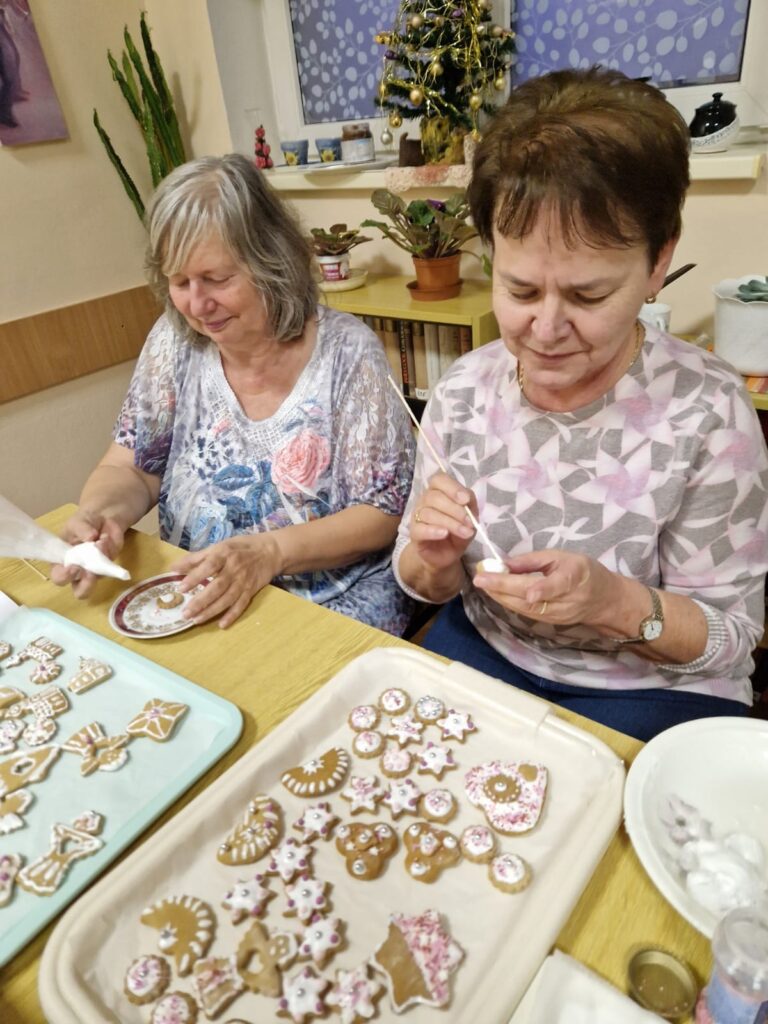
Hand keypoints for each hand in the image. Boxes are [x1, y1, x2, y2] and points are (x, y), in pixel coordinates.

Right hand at [49, 510, 124, 598]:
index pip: (59, 578)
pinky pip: (112, 564)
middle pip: (80, 592)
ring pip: (99, 579)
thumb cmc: (82, 524)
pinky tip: (106, 538)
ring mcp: (96, 570)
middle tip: (89, 571)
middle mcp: (79, 571)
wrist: (103, 518)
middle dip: (86, 585)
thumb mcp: (76, 522)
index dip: (64, 577)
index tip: (73, 567)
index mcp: (62, 563)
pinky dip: (109, 550)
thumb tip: (90, 537)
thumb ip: (81, 529)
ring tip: (100, 543)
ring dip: (100, 563)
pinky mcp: (110, 565)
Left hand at [172, 533, 282, 628]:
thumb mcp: (218, 546)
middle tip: (185, 613)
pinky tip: (221, 624)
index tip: (180, 588)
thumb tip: (173, 568)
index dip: (194, 578)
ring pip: (227, 599)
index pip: (208, 567)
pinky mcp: (251, 590)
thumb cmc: (240, 547)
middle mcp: (234, 569)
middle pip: (217, 587)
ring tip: (196, 620)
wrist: (271, 551)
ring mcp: (244, 581)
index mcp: (224, 554)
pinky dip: (232, 615)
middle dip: (201, 601)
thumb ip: (196, 558)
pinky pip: (241, 605)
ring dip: (212, 611)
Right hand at [410, 471, 477, 571]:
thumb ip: (470, 506)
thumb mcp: (470, 518)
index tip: (465, 500)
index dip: (452, 488)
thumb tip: (467, 500)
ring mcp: (417, 516)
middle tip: (469, 522)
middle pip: (434, 497)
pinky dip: (433, 530)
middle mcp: (425, 500)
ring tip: (465, 532)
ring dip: (450, 523)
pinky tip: (444, 534)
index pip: (439, 480)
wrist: (445, 555)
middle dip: (454, 509)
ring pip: (428, 513)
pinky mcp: (414, 533)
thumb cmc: (457, 532)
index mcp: (438, 491)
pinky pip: (420, 528)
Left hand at [473, 548, 620, 628]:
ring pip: (524, 608)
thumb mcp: (561, 557)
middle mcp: (566, 601)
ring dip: (501, 596)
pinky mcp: (550, 623)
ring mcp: (558, 615)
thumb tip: (504, 563)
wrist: (604, 600)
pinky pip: (525, 612)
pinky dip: (508, 601)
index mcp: (573, 579)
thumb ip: (532, 560)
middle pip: (531, 599)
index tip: (522, 587)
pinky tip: (496, 592)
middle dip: (503, 588)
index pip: (555, 586)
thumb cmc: (583, 571)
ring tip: (484, 582)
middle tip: (481, 578)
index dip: (539, 588)